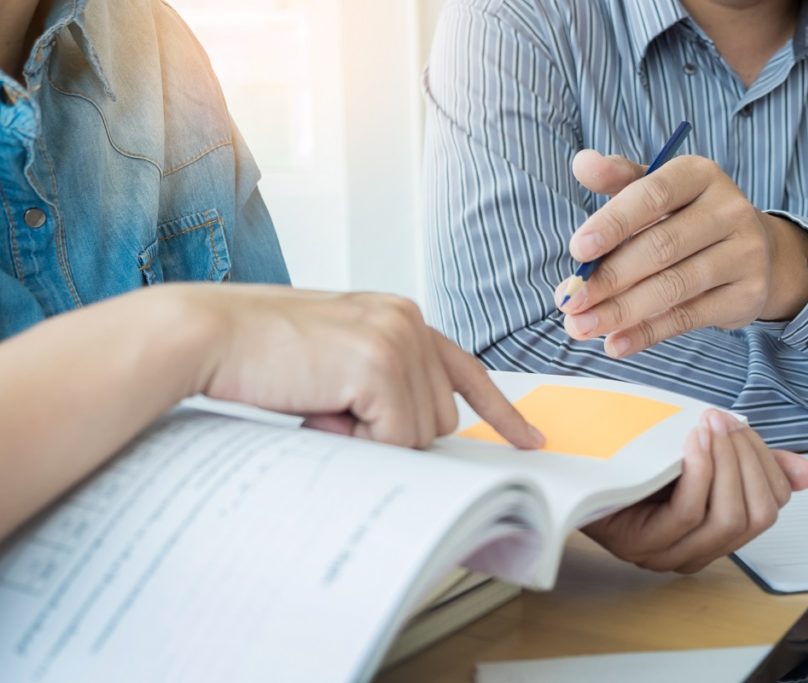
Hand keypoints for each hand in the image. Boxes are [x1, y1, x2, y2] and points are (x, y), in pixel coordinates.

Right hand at [182, 285, 544, 449]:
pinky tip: (317, 408)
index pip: (465, 370)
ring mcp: (397, 338)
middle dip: (390, 432)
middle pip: (439, 419)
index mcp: (400, 316)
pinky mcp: (379, 362)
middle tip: (328, 407)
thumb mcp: (335, 357)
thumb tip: (414, 434)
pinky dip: (357, 441)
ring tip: (317, 402)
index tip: (529, 440)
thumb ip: (380, 381)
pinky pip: (395, 439)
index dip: (499, 412)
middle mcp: (408, 320)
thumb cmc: (259, 351)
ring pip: (419, 434)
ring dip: (370, 437)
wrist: (206, 333)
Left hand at [557, 151, 807, 356]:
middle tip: (568, 300)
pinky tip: (615, 343)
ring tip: (581, 326)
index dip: (613, 223)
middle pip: (660, 247)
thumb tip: (582, 163)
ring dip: (620, 311)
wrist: (754, 251)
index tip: (576, 250)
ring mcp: (744, 253)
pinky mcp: (747, 295)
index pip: (652, 195)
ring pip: (673, 287)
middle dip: (608, 278)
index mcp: (700, 174)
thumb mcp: (656, 191)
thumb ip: (618, 179)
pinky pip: (689, 317)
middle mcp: (729, 209)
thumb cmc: (686, 217)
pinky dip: (647, 333)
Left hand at [583, 408, 807, 573]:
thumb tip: (807, 475)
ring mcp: (668, 554)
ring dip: (727, 463)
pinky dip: (700, 471)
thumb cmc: (634, 464)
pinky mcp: (641, 546)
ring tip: (712, 426)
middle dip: (749, 461)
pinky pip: (689, 512)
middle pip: (756, 516)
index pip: (769, 508)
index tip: (744, 428)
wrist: (576, 469)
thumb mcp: (699, 455)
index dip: (767, 466)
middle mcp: (697, 552)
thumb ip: (749, 464)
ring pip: (727, 517)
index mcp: (715, 535)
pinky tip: (693, 441)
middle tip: (728, 422)